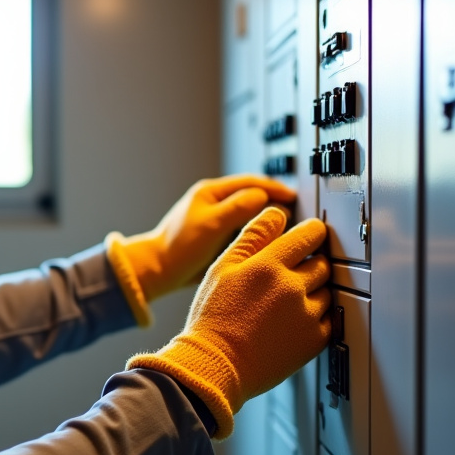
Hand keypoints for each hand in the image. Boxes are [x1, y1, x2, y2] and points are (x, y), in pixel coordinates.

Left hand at [105, 175, 294, 325]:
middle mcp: (212, 202)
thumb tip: (264, 197)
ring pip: (248, 214)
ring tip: (287, 227)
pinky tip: (268, 243)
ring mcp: (213, 219)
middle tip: (297, 212)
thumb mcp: (213, 224)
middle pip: (251, 195)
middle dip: (274, 202)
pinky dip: (257, 233)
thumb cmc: (178, 247)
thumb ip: (239, 207)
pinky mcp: (214, 237)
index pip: (250, 183)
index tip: (294, 197)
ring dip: (266, 218)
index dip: (274, 189)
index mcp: (210, 192)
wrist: (158, 271)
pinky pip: (242, 230)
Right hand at [127, 207, 329, 438]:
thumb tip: (276, 214)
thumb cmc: (213, 319)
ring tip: (286, 303)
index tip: (311, 234)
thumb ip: (252, 237)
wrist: (214, 365)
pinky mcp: (313, 340)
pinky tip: (292, 322)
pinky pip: (328, 319)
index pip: (308, 235)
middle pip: (322, 263)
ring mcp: (306, 315)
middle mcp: (292, 287)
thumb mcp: (221, 268)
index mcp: (268, 265)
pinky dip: (316, 317)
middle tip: (292, 274)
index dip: (312, 232)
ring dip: (314, 291)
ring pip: (326, 291)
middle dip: (311, 263)